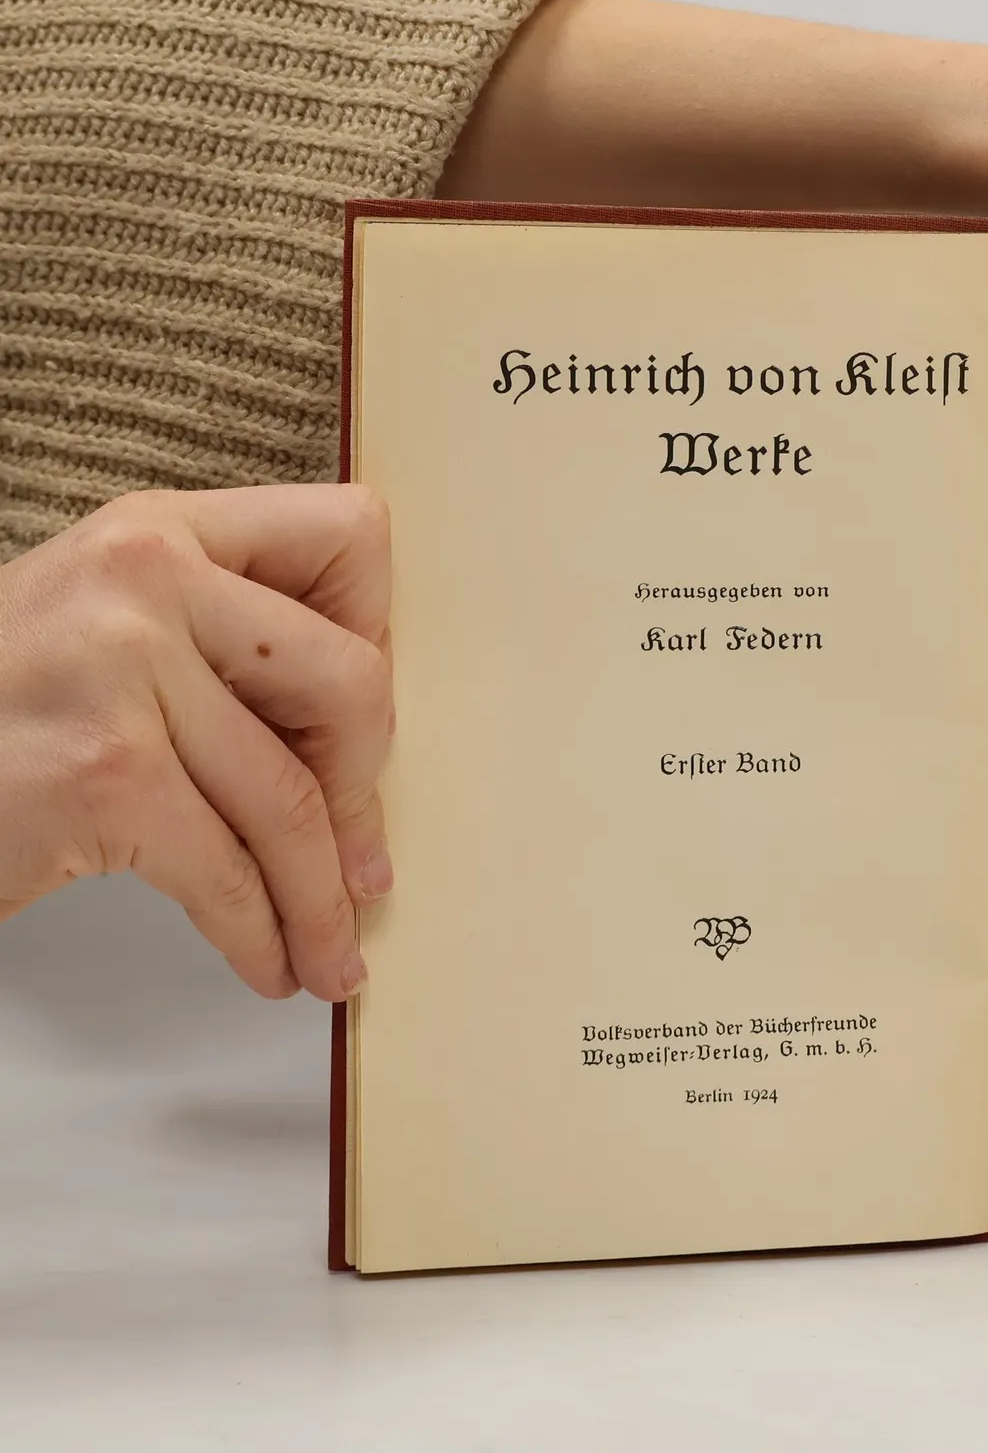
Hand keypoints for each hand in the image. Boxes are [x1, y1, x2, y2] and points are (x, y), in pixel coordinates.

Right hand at [0, 486, 392, 1000]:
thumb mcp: (105, 626)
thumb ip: (218, 642)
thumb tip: (359, 746)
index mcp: (164, 530)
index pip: (349, 537)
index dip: (378, 635)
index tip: (359, 719)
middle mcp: (149, 577)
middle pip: (348, 680)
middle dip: (364, 793)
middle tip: (358, 863)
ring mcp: (123, 669)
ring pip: (293, 798)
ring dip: (322, 899)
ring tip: (331, 952)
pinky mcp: (103, 772)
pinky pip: (227, 871)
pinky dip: (260, 933)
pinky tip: (269, 962)